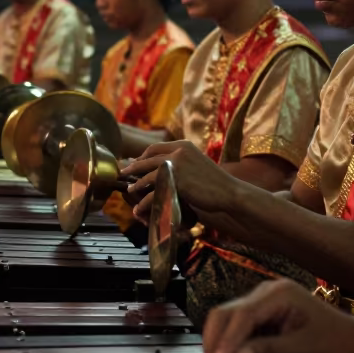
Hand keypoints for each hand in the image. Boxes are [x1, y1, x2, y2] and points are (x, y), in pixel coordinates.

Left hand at [122, 141, 236, 224]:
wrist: (229, 192)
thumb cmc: (214, 183)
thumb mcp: (196, 165)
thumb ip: (181, 162)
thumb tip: (162, 168)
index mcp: (183, 145)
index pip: (155, 147)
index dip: (142, 156)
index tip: (135, 164)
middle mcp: (178, 151)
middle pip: (148, 158)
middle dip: (133, 167)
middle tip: (124, 173)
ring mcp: (177, 165)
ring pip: (147, 174)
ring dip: (136, 183)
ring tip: (130, 190)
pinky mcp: (176, 181)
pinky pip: (153, 192)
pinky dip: (144, 201)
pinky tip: (139, 207)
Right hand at [203, 278, 353, 352]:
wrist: (349, 340)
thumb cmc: (332, 344)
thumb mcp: (302, 351)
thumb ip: (268, 352)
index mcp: (279, 294)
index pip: (242, 315)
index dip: (226, 342)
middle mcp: (266, 292)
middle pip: (225, 313)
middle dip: (216, 342)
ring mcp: (261, 302)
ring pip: (226, 321)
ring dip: (221, 346)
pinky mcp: (259, 316)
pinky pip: (236, 330)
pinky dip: (231, 348)